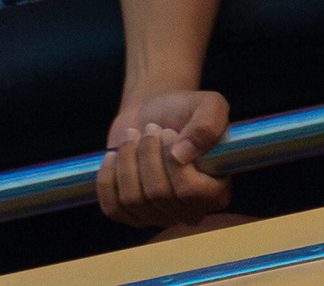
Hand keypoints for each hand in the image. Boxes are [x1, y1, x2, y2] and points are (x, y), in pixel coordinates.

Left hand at [96, 88, 230, 227]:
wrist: (151, 115)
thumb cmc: (182, 111)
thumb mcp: (207, 105)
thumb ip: (208, 125)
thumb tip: (182, 155)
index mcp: (215, 193)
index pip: (188, 190)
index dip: (171, 158)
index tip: (167, 132)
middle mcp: (190, 213)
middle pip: (157, 194)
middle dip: (147, 153)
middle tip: (149, 129)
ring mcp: (160, 218)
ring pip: (132, 200)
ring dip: (127, 159)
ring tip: (132, 138)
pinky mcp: (131, 214)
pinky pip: (112, 208)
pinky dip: (107, 178)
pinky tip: (114, 157)